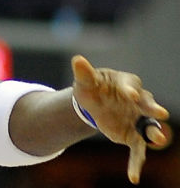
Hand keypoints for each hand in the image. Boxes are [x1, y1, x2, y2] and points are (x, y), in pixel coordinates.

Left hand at [71, 55, 170, 183]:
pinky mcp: (133, 136)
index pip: (131, 84)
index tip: (131, 95)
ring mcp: (138, 119)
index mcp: (126, 83)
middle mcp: (138, 101)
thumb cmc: (92, 88)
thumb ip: (83, 73)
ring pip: (149, 127)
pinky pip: (138, 150)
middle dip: (153, 108)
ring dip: (154, 132)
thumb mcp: (85, 81)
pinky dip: (136, 163)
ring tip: (157, 139)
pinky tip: (133, 176)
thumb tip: (77, 59)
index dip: (131, 89)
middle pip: (148, 104)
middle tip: (160, 112)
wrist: (93, 104)